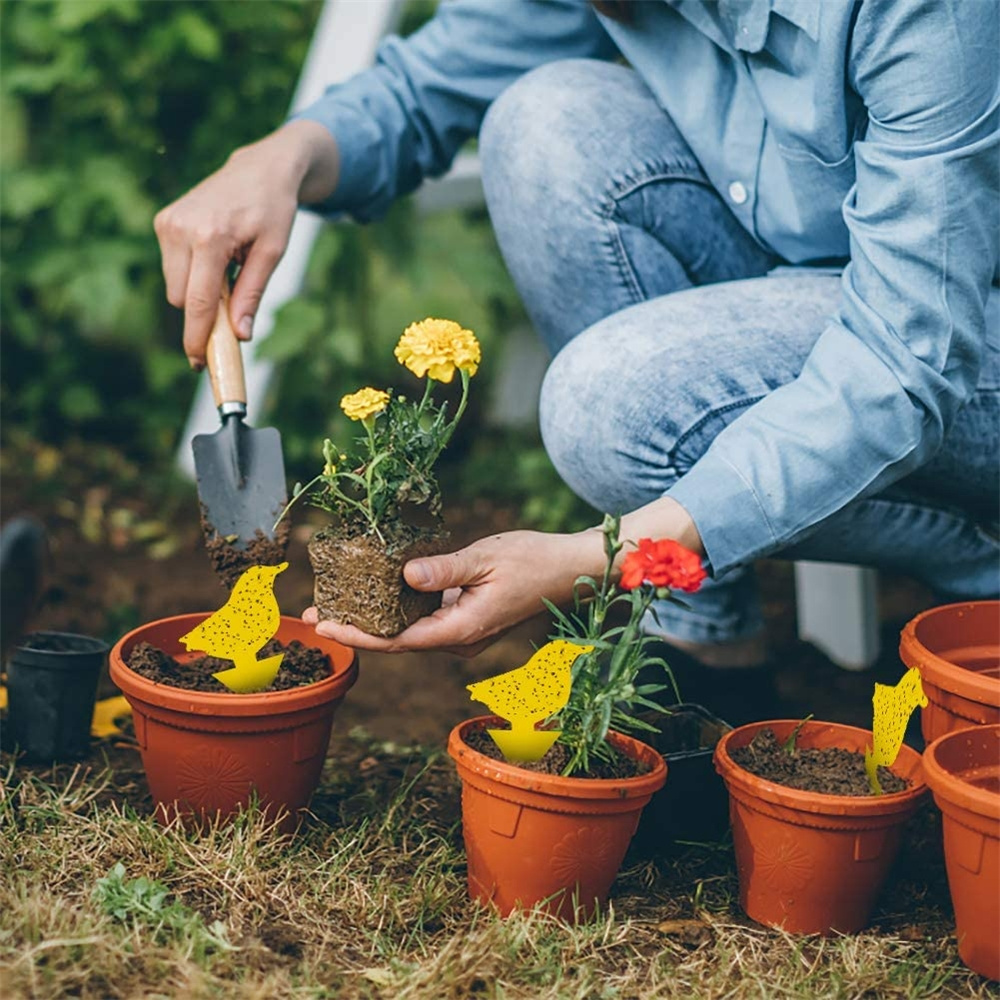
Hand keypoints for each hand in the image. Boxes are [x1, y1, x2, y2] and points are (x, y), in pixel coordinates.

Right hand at [154, 120, 337, 368]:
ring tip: (230, 267)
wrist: (260, 168)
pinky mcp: (163, 221)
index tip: (199, 363)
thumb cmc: (273, 210)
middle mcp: (180, 229)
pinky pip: (173, 268)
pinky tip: (217, 254)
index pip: (197, 302)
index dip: (197, 337)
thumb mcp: (272, 253)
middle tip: (234, 305)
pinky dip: (193, 273)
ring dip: (199, 291)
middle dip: (204, 312)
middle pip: (182, 299)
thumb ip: (252, 294)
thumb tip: (241, 335)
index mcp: (209, 238)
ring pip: (175, 286)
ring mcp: (168, 223)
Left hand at [301, 529, 605, 656]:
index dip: (358, 636)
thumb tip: (404, 574)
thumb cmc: (534, 561)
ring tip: (336, 601)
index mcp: (461, 630)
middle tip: (314, 612)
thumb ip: (444, 570)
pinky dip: (398, 608)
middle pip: (397, 640)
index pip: (397, 640)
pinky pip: (425, 619)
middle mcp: (459, 639)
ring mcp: (464, 632)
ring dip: (374, 618)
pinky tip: (378, 589)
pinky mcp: (468, 619)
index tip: (323, 627)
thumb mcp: (486, 558)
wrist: (571, 571)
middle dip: (356, 628)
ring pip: (409, 630)